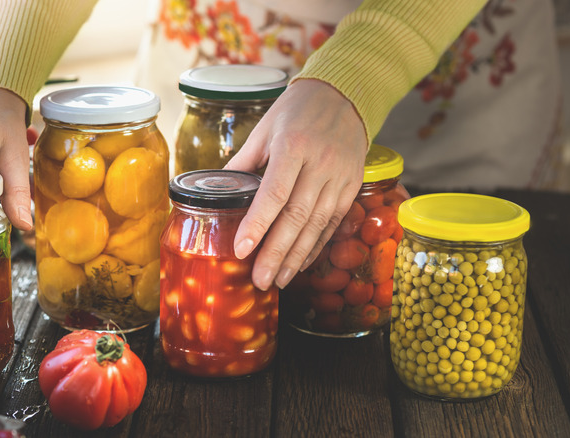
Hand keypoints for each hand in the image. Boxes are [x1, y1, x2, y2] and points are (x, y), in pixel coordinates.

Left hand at [224, 79, 367, 290]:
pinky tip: (300, 263)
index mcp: (293, 146)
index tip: (241, 250)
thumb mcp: (265, 128)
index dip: (258, 224)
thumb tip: (218, 192)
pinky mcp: (351, 187)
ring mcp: (339, 177)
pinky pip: (333, 222)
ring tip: (279, 280)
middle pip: (297, 216)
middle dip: (276, 252)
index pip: (274, 193)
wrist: (345, 95)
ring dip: (296, 256)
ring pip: (317, 224)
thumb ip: (243, 162)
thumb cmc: (297, 110)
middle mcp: (320, 164)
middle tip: (260, 280)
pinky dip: (316, 245)